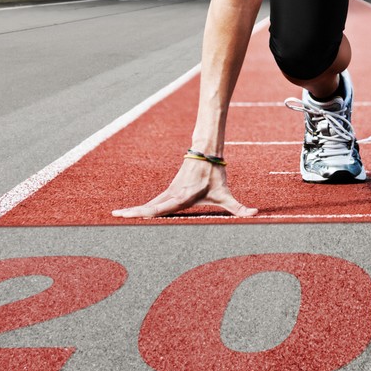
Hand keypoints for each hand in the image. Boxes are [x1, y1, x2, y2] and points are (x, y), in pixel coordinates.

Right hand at [112, 157, 257, 218]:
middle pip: (149, 206)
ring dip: (133, 210)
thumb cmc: (215, 175)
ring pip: (148, 204)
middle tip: (115, 216)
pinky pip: (151, 203)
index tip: (134, 216)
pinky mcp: (167, 193)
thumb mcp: (227, 194)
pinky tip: (129, 214)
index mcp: (182, 196)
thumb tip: (255, 214)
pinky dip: (140, 209)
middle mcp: (172, 195)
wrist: (207, 153)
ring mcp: (168, 193)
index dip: (147, 213)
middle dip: (133, 213)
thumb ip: (239, 208)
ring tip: (115, 215)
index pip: (161, 207)